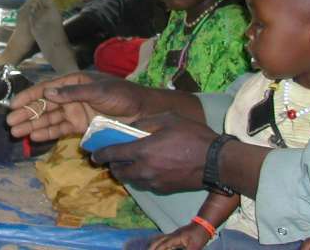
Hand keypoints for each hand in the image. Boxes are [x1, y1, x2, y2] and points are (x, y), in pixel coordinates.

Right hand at [6, 73, 142, 140]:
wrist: (143, 113)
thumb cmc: (123, 95)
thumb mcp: (98, 90)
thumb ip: (72, 92)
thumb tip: (48, 92)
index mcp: (74, 82)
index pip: (46, 88)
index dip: (29, 96)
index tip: (14, 104)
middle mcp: (71, 96)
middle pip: (44, 105)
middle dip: (26, 114)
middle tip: (10, 123)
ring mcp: (75, 112)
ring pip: (48, 119)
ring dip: (32, 125)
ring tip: (16, 132)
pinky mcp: (80, 126)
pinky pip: (60, 129)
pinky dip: (47, 133)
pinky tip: (34, 137)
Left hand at [93, 112, 216, 193]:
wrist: (215, 162)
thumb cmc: (192, 135)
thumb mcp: (167, 119)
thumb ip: (144, 123)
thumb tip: (130, 129)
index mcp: (143, 150)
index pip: (113, 154)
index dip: (101, 155)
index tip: (93, 154)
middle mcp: (145, 169)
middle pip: (119, 171)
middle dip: (112, 165)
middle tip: (113, 158)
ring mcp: (155, 182)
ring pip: (131, 180)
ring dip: (126, 172)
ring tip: (129, 163)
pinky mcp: (164, 189)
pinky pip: (145, 184)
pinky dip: (141, 177)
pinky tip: (147, 168)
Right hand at [147, 223, 209, 249]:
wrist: (203, 224)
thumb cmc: (200, 235)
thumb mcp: (195, 247)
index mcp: (175, 238)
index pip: (162, 245)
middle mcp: (172, 236)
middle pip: (157, 241)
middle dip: (151, 247)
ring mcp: (173, 235)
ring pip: (159, 239)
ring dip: (153, 245)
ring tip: (149, 249)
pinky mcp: (175, 235)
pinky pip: (163, 238)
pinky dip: (158, 243)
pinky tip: (158, 246)